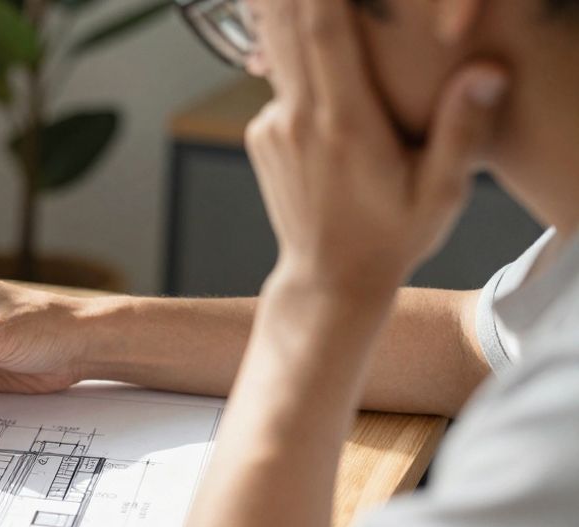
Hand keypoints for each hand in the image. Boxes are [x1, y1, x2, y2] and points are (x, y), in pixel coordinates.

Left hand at [246, 0, 509, 295]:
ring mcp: (273, 127)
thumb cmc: (393, 236)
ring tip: (321, 9)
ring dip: (297, 23)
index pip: (326, 36)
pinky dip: (302, 72)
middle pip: (289, 32)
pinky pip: (284, 87)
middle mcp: (300, 120)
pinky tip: (330, 89)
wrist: (328, 279)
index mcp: (345, 126)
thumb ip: (462, 131)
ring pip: (282, 56)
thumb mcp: (440, 193)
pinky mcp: (261, 134)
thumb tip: (486, 73)